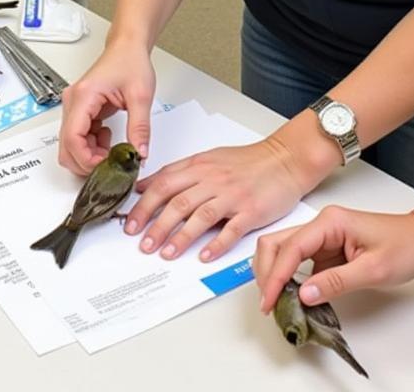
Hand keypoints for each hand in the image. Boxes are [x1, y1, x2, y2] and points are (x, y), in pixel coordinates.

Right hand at [58, 44, 155, 175]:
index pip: (73, 138)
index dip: (87, 159)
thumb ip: (140, 128)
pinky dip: (92, 147)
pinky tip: (108, 140)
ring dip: (90, 155)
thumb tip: (139, 154)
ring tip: (113, 151)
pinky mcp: (80, 111)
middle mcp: (73, 102)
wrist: (127, 48)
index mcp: (84, 96)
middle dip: (87, 162)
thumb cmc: (130, 62)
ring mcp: (74, 107)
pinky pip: (79, 138)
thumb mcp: (141, 96)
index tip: (106, 166)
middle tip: (110, 165)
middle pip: (67, 147)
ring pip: (71, 145)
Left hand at [124, 136, 307, 262]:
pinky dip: (217, 244)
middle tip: (141, 242)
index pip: (164, 184)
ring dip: (180, 236)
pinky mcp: (252, 211)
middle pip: (177, 201)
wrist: (284, 158)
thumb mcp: (208, 159)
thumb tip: (149, 185)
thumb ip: (179, 173)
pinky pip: (232, 229)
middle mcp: (212, 179)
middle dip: (155, 223)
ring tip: (164, 252)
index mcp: (198, 166)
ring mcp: (232, 196)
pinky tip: (204, 255)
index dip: (144, 204)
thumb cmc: (247, 161)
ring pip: (200, 216)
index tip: (129, 221)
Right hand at [254, 205, 413, 311]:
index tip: (269, 301)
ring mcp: (322, 237)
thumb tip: (304, 295)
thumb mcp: (374, 269)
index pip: (290, 248)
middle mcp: (320, 226)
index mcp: (328, 222)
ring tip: (276, 302)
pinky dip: (291, 279)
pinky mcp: (327, 250)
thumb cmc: (406, 247)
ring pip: (284, 252)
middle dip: (266, 272)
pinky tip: (292, 296)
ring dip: (275, 275)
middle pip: (277, 244)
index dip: (276, 276)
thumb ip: (336, 282)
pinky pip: (300, 263)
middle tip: (268, 303)